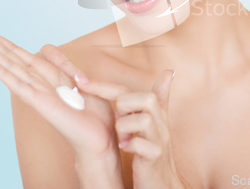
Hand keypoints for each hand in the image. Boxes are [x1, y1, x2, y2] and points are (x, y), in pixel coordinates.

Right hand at [0, 25, 128, 161]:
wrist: (101, 139)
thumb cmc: (94, 115)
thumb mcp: (85, 81)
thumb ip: (66, 67)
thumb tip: (49, 55)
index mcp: (48, 74)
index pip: (19, 53)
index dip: (1, 41)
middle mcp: (39, 82)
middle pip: (9, 56)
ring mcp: (38, 92)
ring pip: (10, 67)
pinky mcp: (42, 103)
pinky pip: (20, 86)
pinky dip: (4, 74)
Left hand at [75, 69, 191, 188]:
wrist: (163, 184)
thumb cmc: (154, 152)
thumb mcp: (155, 123)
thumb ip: (160, 97)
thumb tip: (169, 71)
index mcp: (156, 113)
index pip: (129, 91)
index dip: (104, 86)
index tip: (80, 82)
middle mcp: (160, 123)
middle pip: (146, 98)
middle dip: (124, 106)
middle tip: (117, 120)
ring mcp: (160, 140)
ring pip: (145, 120)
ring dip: (126, 127)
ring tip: (123, 138)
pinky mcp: (155, 157)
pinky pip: (143, 144)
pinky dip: (131, 145)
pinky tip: (126, 149)